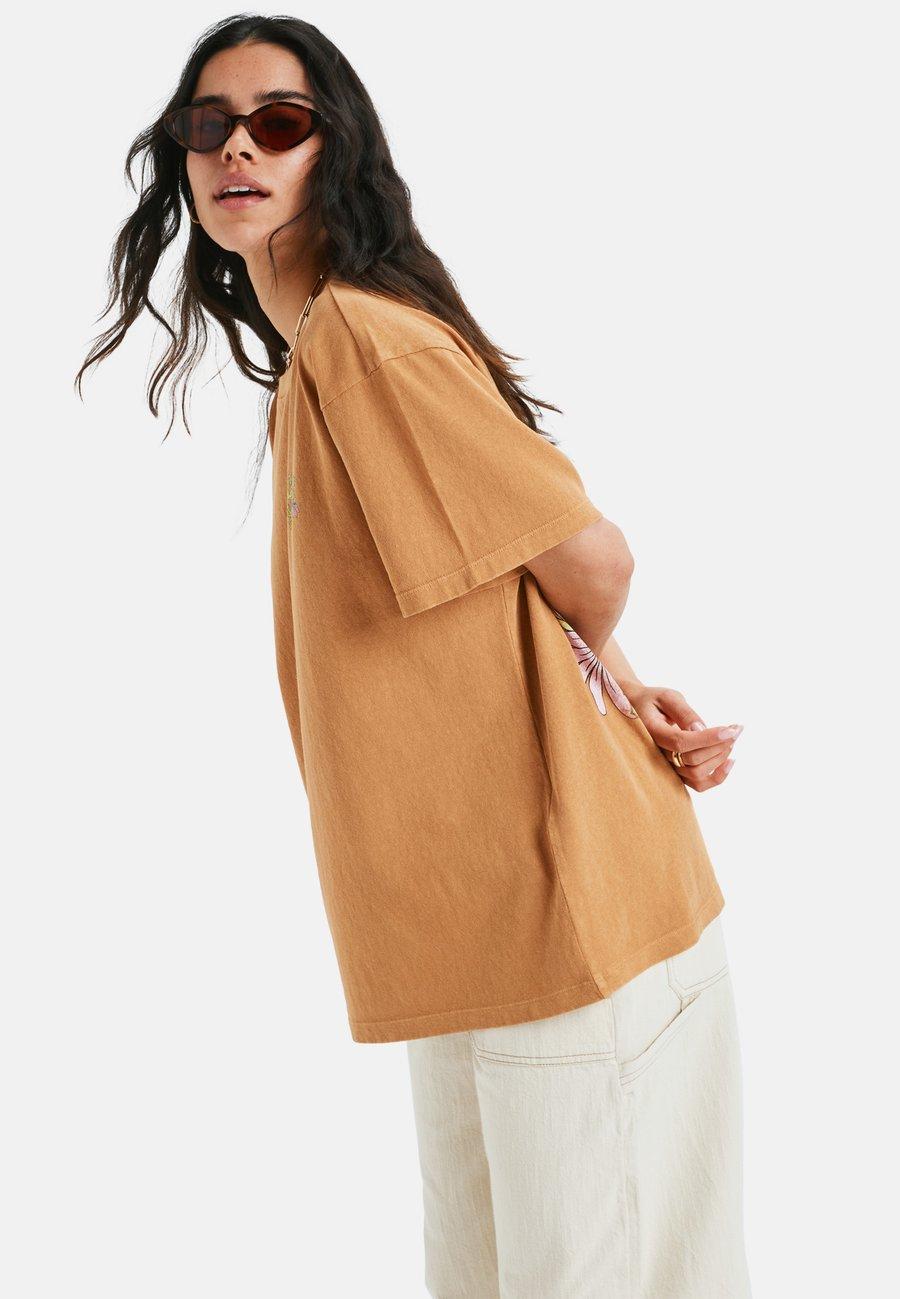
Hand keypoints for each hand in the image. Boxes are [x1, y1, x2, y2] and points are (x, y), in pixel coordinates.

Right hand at [625, 684, 742, 791]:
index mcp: (652, 733)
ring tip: (731, 739)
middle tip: (736, 729)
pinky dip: (717, 777)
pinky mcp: (677, 771)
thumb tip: (701, 729)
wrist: (639, 711)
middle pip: (692, 760)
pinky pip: (698, 784)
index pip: (681, 742)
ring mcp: (667, 766)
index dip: (708, 738)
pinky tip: (730, 761)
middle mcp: (657, 755)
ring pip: (697, 774)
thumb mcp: (667, 697)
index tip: (731, 729)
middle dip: (719, 745)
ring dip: (719, 758)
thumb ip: (683, 712)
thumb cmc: (654, 701)